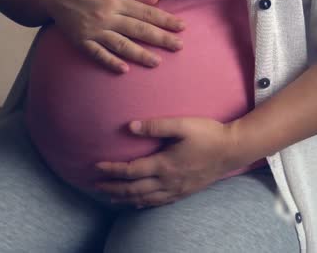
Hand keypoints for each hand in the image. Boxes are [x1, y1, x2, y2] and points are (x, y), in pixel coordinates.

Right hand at [44, 0, 185, 72]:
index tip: (182, 27)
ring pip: (121, 45)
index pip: (146, 13)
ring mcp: (94, 31)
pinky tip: (124, 70)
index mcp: (116, 0)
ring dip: (140, 54)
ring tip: (157, 62)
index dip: (166, 20)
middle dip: (161, 39)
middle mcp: (107, 17)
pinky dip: (110, 62)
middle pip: (139, 30)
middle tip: (179, 46)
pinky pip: (98, 54)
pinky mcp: (81, 41)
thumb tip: (155, 0)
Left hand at [95, 118, 244, 207]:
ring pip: (145, 198)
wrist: (234, 150)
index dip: (111, 170)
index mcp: (164, 165)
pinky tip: (137, 203)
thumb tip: (130, 126)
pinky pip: (159, 202)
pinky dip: (144, 203)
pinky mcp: (184, 192)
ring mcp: (177, 189)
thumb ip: (155, 126)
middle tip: (95, 185)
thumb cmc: (208, 134)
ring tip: (110, 196)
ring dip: (125, 198)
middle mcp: (168, 181)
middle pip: (133, 189)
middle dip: (112, 187)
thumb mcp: (182, 125)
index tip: (96, 167)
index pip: (130, 171)